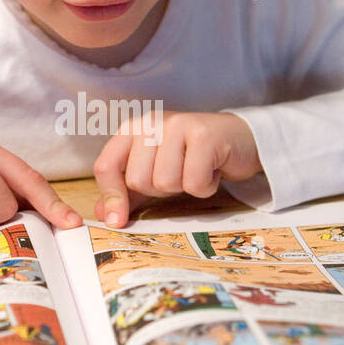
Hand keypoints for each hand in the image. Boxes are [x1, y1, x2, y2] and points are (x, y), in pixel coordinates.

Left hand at [93, 111, 260, 227]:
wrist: (240, 140)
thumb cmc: (194, 157)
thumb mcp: (156, 172)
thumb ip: (129, 193)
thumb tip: (103, 216)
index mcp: (134, 130)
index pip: (107, 166)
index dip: (111, 197)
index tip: (118, 221)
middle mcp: (152, 123)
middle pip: (138, 180)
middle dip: (160, 190)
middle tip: (179, 175)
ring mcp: (178, 125)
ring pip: (166, 183)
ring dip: (185, 187)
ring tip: (196, 170)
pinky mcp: (204, 136)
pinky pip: (194, 183)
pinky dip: (205, 187)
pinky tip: (212, 170)